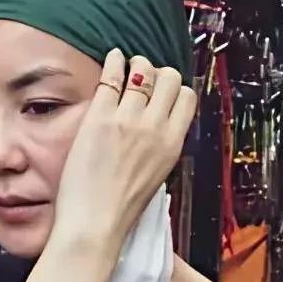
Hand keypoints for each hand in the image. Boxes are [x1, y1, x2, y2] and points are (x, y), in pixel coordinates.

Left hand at [50, 50, 197, 254]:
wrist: (96, 222)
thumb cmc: (122, 207)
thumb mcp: (157, 174)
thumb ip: (161, 145)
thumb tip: (158, 123)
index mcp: (172, 143)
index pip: (186, 97)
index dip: (174, 90)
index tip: (163, 91)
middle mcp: (155, 127)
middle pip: (169, 78)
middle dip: (158, 73)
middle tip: (143, 78)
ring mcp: (127, 119)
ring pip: (142, 70)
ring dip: (135, 64)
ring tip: (126, 66)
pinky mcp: (99, 117)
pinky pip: (111, 76)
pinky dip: (113, 62)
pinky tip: (112, 59)